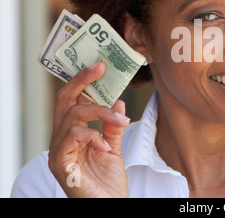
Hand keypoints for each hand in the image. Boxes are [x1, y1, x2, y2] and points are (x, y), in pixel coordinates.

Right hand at [48, 61, 129, 197]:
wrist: (109, 206)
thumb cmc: (108, 182)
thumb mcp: (114, 148)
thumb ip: (113, 126)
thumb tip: (118, 101)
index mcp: (73, 134)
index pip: (72, 101)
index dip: (83, 81)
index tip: (100, 66)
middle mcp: (62, 140)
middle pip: (64, 101)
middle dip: (81, 81)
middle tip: (100, 69)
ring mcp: (59, 152)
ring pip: (72, 116)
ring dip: (99, 112)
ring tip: (120, 119)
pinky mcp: (61, 164)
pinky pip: (72, 138)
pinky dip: (92, 136)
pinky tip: (104, 145)